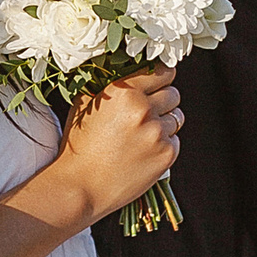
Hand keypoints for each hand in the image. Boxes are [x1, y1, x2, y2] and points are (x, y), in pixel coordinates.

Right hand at [56, 68, 181, 223]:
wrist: (80, 186)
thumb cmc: (79, 147)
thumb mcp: (85, 105)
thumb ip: (107, 85)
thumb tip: (123, 70)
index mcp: (124, 92)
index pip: (162, 72)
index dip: (161, 77)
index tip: (160, 81)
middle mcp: (144, 110)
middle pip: (174, 93)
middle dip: (164, 100)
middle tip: (148, 113)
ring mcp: (157, 134)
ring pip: (177, 117)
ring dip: (164, 123)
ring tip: (142, 135)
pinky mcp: (166, 155)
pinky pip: (175, 140)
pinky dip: (164, 144)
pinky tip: (144, 151)